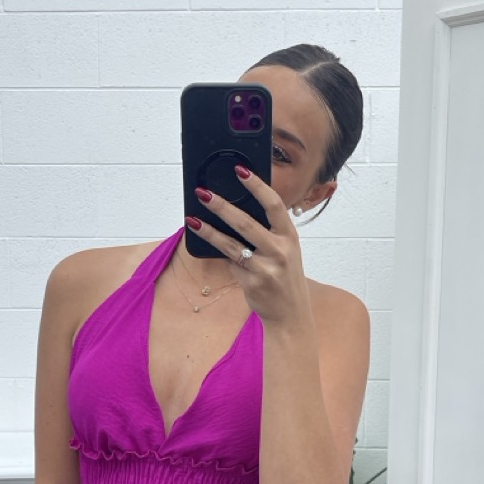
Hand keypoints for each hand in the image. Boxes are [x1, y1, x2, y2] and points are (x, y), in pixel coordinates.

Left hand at [187, 166, 310, 328]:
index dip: (256, 185)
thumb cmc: (284, 276)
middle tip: (203, 193)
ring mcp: (266, 268)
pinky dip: (221, 254)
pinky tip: (209, 244)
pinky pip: (230, 263)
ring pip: (231, 245)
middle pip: (246, 223)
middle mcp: (280, 250)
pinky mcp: (253, 283)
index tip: (240, 170)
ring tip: (192, 219)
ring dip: (209, 230)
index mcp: (290, 236)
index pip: (273, 204)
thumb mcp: (284, 250)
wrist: (291, 313)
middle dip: (222, 206)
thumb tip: (231, 212)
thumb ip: (266, 232)